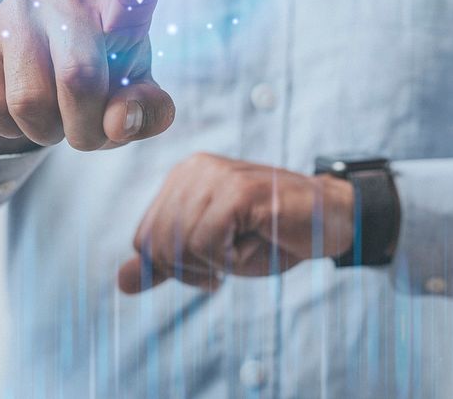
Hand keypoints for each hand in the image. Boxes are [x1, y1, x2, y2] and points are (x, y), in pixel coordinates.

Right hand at [0, 0, 173, 153]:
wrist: (29, 85)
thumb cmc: (96, 87)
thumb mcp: (131, 103)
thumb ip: (145, 113)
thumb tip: (118, 120)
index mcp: (116, 14)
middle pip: (79, 79)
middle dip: (84, 127)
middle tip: (83, 132)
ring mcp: (16, 9)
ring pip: (28, 101)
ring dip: (43, 131)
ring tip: (48, 117)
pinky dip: (7, 128)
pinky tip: (14, 109)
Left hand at [117, 153, 354, 293]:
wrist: (329, 220)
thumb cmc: (272, 236)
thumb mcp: (212, 254)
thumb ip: (168, 264)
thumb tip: (122, 282)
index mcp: (182, 179)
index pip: (143, 238)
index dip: (173, 266)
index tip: (212, 264)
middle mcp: (193, 170)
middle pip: (155, 244)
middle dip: (191, 269)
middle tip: (229, 260)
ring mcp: (216, 175)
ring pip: (180, 244)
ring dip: (215, 264)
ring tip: (246, 246)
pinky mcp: (239, 190)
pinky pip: (207, 242)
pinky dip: (230, 259)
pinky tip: (254, 243)